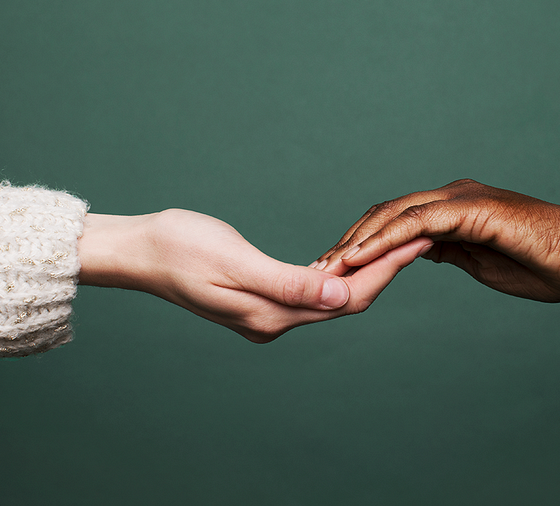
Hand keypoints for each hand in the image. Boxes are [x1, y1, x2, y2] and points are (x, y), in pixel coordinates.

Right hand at [77, 209, 431, 342]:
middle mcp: (273, 322)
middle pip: (346, 302)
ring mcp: (266, 315)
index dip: (387, 271)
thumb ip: (290, 283)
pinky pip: (310, 293)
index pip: (348, 299)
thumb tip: (342, 297)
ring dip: (364, 274)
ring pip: (331, 300)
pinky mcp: (259, 301)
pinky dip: (335, 277)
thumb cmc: (178, 248)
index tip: (419, 241)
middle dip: (386, 271)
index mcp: (271, 314)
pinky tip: (348, 259)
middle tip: (422, 237)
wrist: (137, 252)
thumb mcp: (235, 261)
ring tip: (398, 246)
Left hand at [314, 179, 559, 302]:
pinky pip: (419, 222)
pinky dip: (386, 238)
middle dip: (348, 242)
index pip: (395, 221)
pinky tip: (361, 258)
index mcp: (455, 209)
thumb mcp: (483, 263)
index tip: (335, 271)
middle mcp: (454, 196)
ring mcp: (464, 199)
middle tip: (318, 270)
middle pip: (385, 213)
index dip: (362, 244)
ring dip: (357, 241)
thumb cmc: (548, 264)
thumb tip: (421, 252)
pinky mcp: (475, 210)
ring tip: (328, 267)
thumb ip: (451, 251)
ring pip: (395, 214)